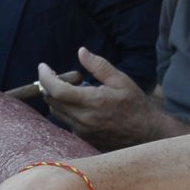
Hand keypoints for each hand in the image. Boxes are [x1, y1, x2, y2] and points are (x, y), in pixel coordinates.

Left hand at [36, 47, 160, 149]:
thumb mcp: (121, 80)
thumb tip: (81, 51)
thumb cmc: (135, 104)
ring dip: (56, 97)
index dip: (45, 77)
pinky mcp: (83, 138)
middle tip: (55, 74)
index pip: (57, 90)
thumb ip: (99, 66)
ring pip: (56, 112)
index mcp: (93, 101)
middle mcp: (83, 118)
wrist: (146, 133)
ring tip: (69, 88)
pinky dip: (66, 109)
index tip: (43, 66)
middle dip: (48, 84)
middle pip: (51, 100)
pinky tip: (79, 104)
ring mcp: (82, 131)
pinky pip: (65, 121)